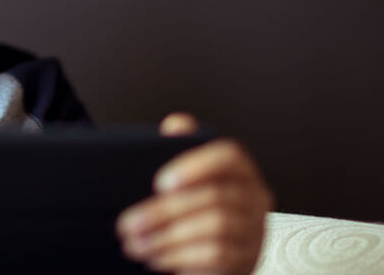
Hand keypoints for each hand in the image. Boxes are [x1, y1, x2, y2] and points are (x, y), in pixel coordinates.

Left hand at [115, 113, 273, 274]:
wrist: (208, 259)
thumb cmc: (194, 213)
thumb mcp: (185, 180)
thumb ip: (180, 150)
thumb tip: (176, 124)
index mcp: (239, 170)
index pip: (229, 156)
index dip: (196, 166)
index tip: (159, 183)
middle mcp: (254, 197)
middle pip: (215, 197)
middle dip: (164, 212)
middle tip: (129, 224)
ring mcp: (254, 230)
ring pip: (215, 227)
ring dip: (167, 237)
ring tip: (136, 243)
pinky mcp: (247, 259)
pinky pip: (217, 256)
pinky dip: (181, 256)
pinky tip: (157, 258)